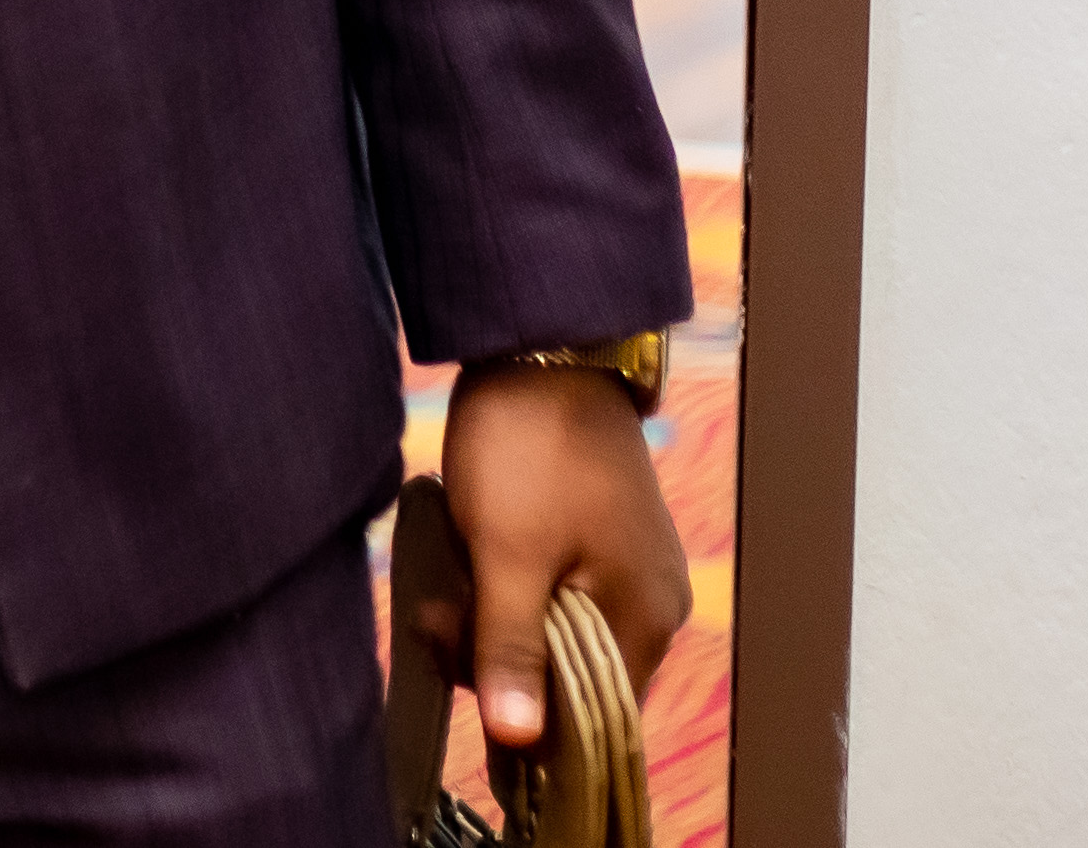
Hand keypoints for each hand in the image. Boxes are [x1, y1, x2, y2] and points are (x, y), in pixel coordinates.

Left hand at [436, 356, 689, 755]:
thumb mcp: (506, 553)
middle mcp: (652, 604)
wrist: (540, 345)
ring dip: (493, 619)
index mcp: (644, 620)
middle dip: (496, 657)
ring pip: (554, 633)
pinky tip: (468, 558)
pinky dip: (508, 588)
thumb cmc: (527, 448)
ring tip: (442, 582)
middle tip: (436, 615)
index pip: (592, 720)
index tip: (459, 679)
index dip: (524, 719)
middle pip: (570, 678)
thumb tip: (518, 743)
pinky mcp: (599, 538)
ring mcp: (628, 568)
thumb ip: (512, 649)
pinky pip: (554, 592)